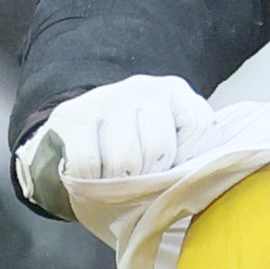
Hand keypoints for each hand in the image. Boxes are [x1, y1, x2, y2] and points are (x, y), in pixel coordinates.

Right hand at [14, 73, 211, 220]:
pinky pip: (88, 165)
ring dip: (119, 182)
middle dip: (149, 175)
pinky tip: (92, 174)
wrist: (71, 144)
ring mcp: (104, 97)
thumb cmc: (133, 153)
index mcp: (174, 91)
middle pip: (159, 149)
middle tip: (138, 177)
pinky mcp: (70, 115)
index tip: (171, 165)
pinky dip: (89, 181)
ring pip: (126, 161)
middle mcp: (141, 87)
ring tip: (115, 177)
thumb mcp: (172, 147)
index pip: (199, 124)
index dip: (186, 157)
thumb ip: (190, 156)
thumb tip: (197, 180)